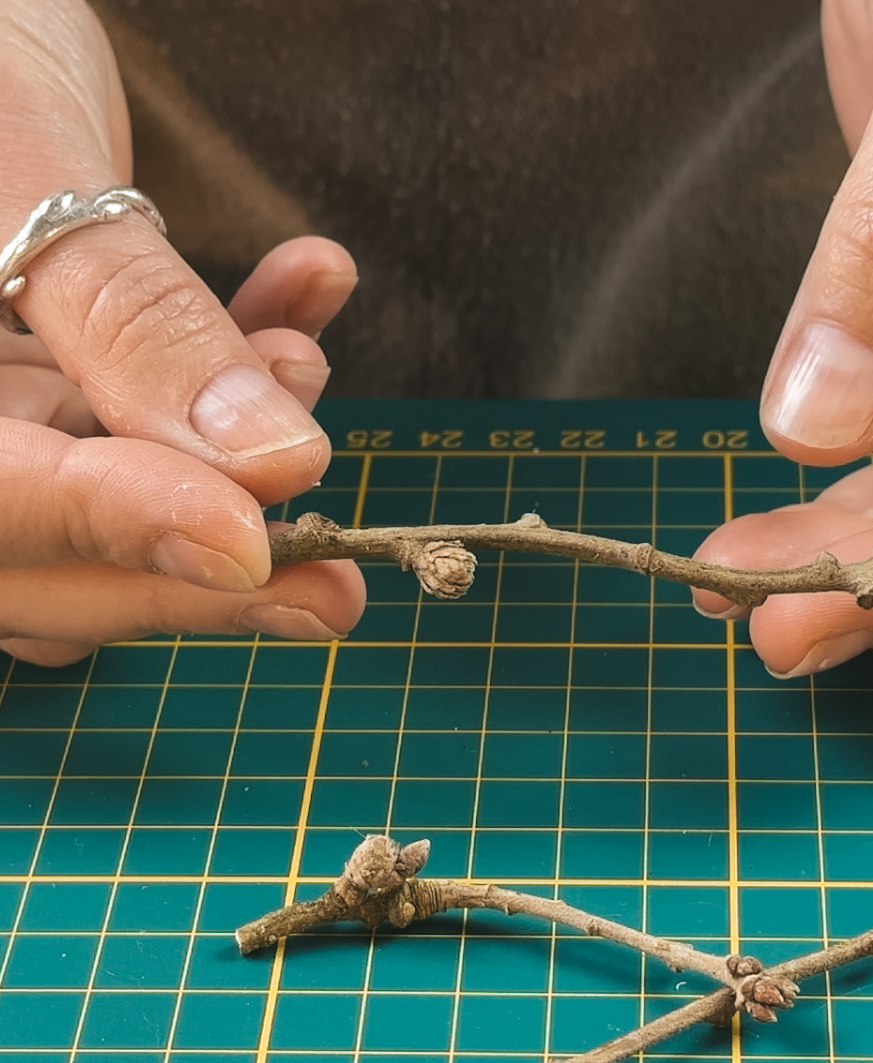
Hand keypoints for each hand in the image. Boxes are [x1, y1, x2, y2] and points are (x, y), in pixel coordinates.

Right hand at [0, 1, 363, 664]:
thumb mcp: (27, 157)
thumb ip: (132, 319)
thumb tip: (267, 462)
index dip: (114, 528)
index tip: (249, 546)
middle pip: (56, 552)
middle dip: (209, 566)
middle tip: (336, 588)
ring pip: (124, 500)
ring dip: (240, 458)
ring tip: (301, 361)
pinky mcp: (60, 381)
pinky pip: (158, 417)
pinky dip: (245, 368)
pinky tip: (309, 296)